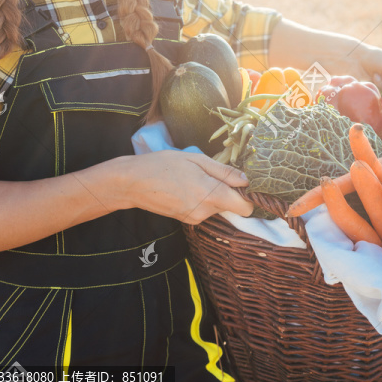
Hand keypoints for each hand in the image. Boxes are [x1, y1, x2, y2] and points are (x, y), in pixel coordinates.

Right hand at [94, 150, 253, 223]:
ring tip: (195, 179)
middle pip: (232, 207)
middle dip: (229, 192)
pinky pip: (205, 210)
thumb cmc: (163, 165)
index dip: (248, 196)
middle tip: (214, 174)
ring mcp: (195, 218)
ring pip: (218, 208)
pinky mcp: (187, 220)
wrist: (133, 183)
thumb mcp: (197, 160)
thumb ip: (224, 172)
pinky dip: (203, 200)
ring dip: (214, 195)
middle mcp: (205, 211)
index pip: (245, 208)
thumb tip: (246, 180)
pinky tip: (188, 187)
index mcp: (211, 195)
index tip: (243, 183)